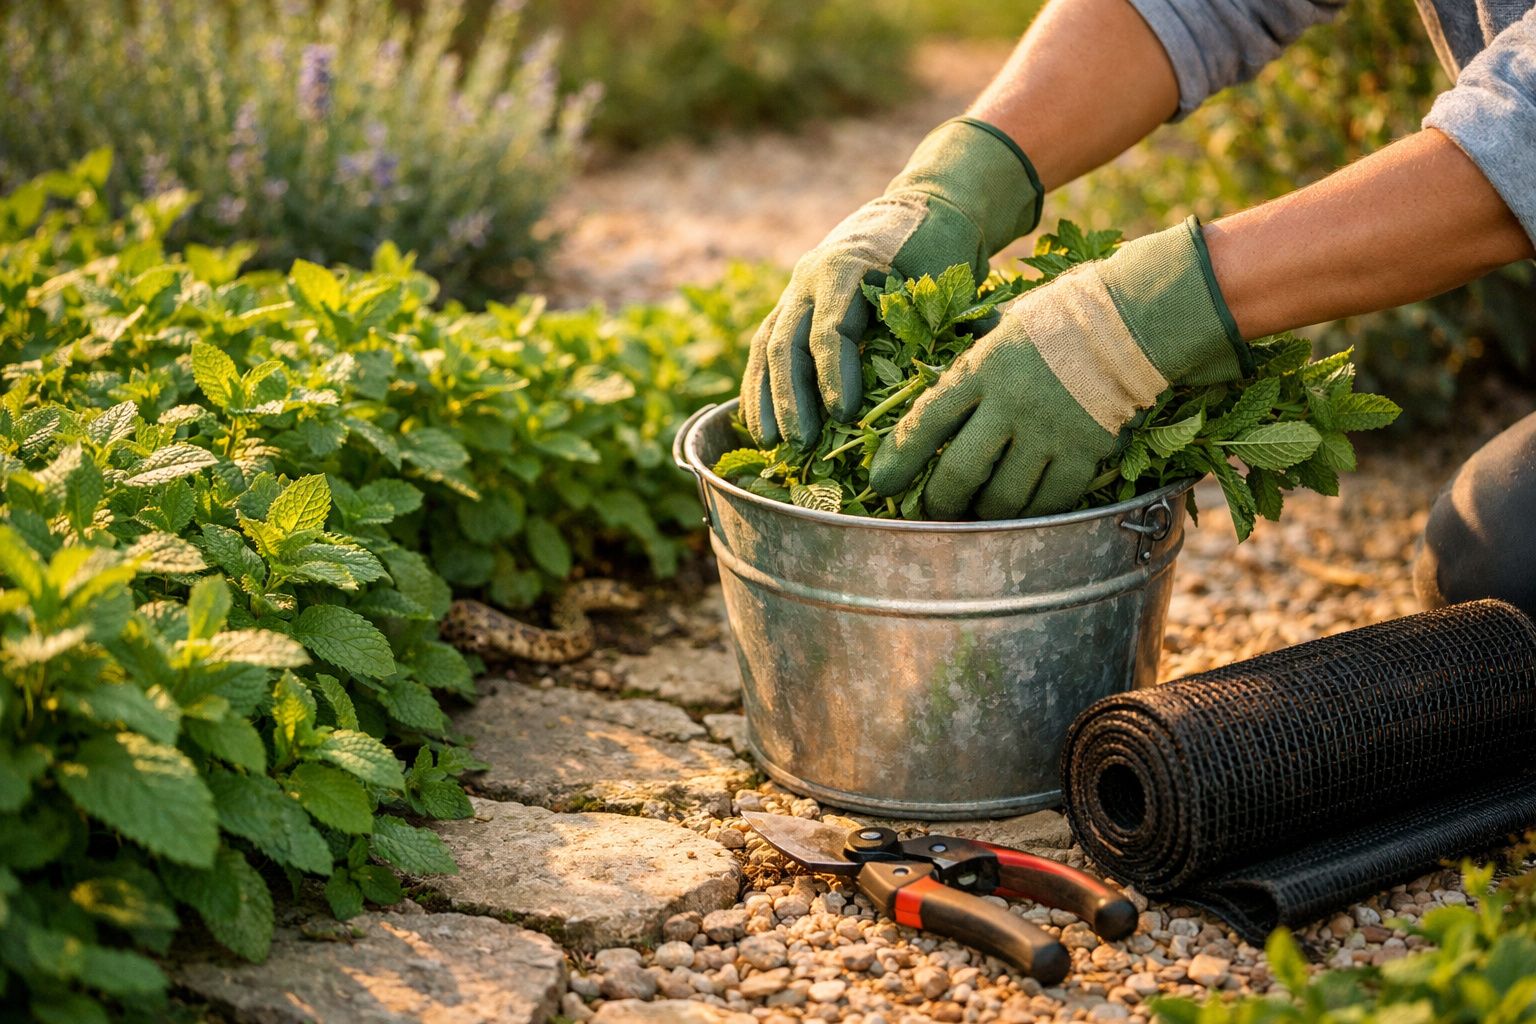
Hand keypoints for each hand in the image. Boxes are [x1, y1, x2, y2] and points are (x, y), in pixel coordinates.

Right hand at [740, 118, 1040, 448]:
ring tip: (770, 444)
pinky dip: (760, 387)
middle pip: (789, 342)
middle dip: (793, 398)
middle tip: (802, 443)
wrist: (924, 209)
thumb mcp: (945, 279)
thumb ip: (933, 328)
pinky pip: (766, 349)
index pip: (832, 329)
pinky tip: (761, 425)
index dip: (834, 375)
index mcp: (848, 266)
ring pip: (768, 346)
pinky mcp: (793, 307)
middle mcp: (810, 276)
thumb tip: (933, 392)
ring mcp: (796, 291)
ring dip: (766, 398)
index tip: (845, 415)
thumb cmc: (942, 250)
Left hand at [869, 217, 1250, 519]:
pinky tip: (1019, 515)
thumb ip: (967, 368)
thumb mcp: (999, 329)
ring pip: (1001, 499)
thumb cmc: (1056, 321)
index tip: (879, 485)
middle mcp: (1008, 406)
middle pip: (957, 475)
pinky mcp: (1084, 453)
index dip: (896, 461)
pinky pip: (1047, 503)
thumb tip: (927, 397)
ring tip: (971, 517)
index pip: (923, 424)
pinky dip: (1028, 515)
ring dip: (980, 516)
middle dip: (936, 503)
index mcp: (979, 370)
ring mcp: (1047, 434)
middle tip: (927, 513)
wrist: (1130, 321)